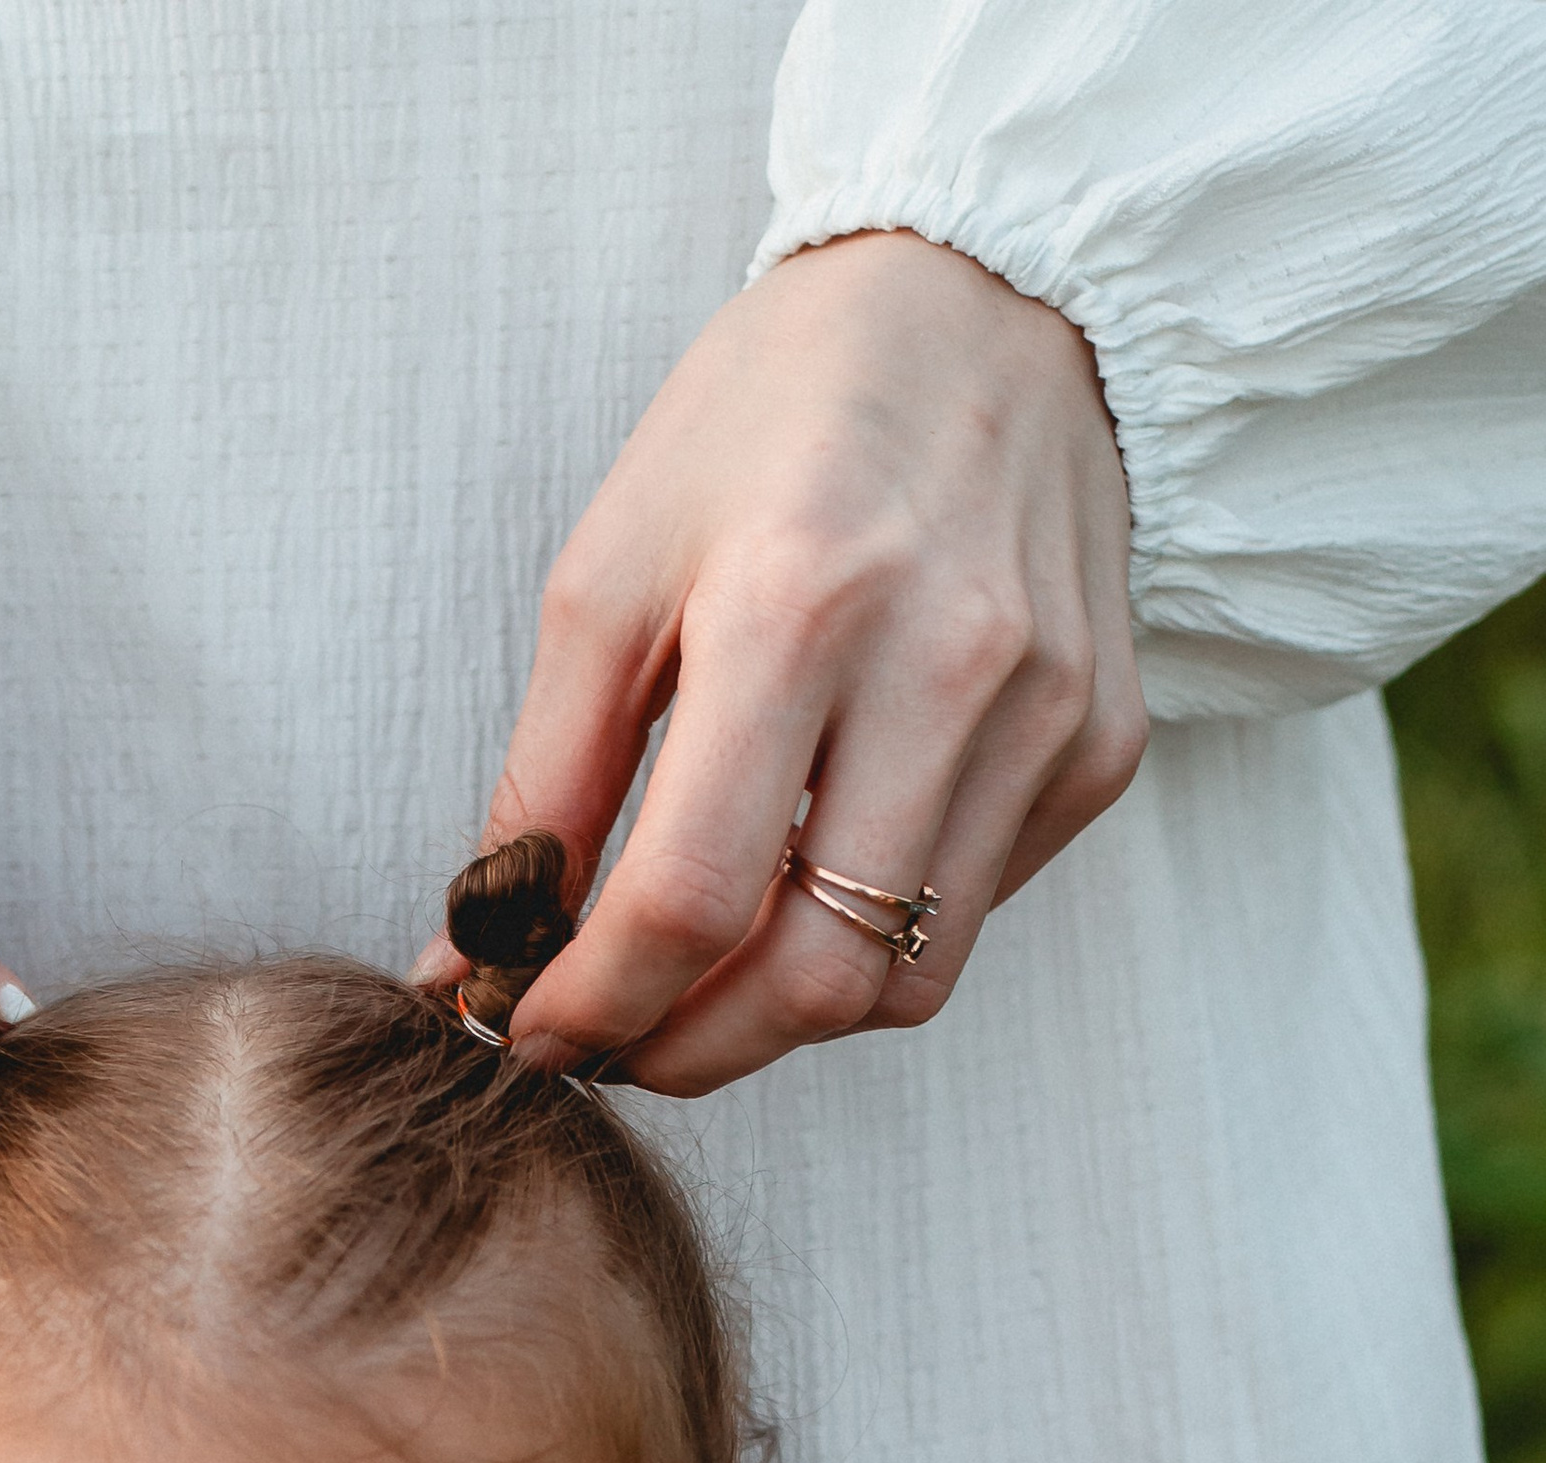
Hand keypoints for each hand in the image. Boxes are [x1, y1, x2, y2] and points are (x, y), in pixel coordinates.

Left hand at [447, 234, 1144, 1093]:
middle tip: (615, 1043)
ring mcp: (1044, 713)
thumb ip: (542, 783)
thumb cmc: (773, 418)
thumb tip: (476, 958)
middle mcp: (944, 665)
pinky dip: (874, 942)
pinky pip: (970, 916)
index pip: (689, 898)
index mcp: (795, 604)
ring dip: (778, 1021)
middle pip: (809, 979)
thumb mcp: (612, 572)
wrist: (989, 294)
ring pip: (900, 983)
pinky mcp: (1102, 740)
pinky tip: (816, 876)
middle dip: (686, 1052)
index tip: (535, 1033)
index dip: (594, 1005)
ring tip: (704, 976)